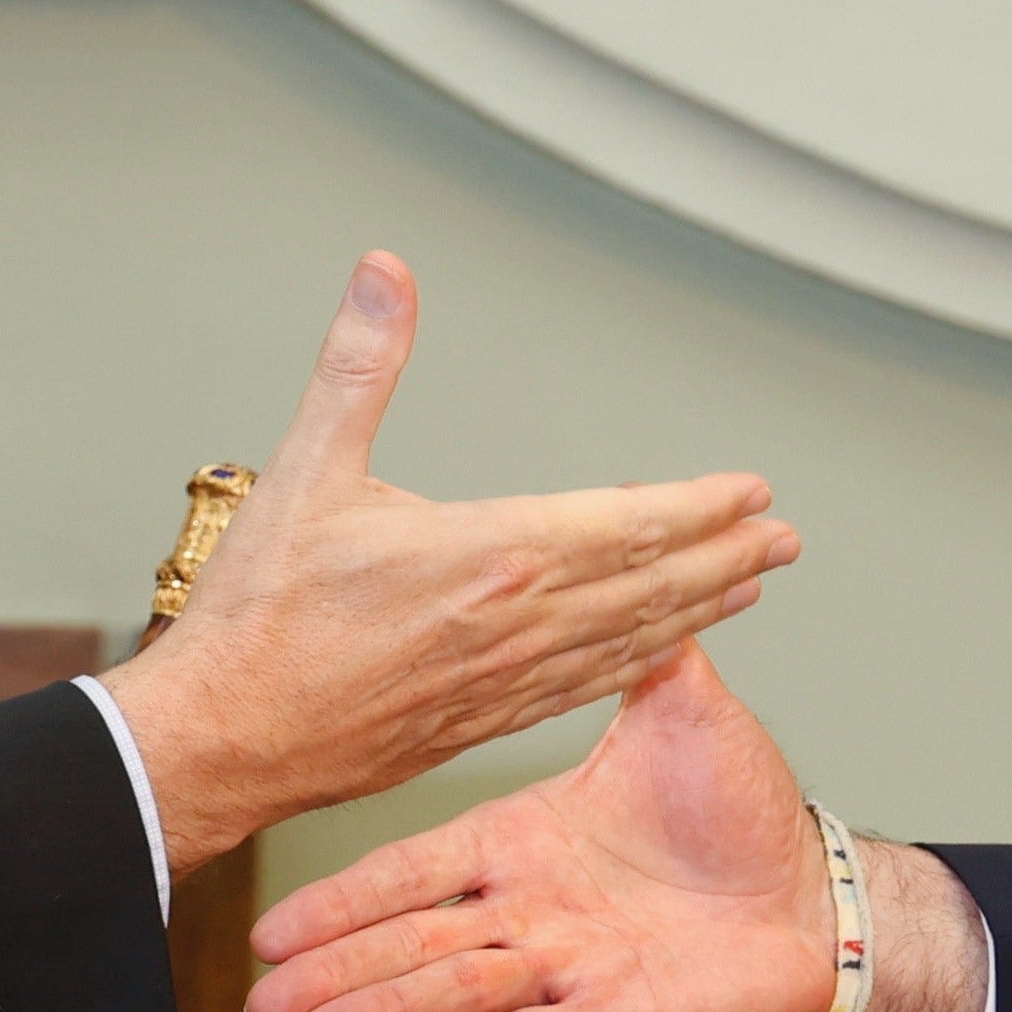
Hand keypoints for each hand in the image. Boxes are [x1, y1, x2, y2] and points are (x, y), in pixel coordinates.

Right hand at [98, 254, 803, 868]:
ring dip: (698, 610)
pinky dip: (638, 661)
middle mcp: (515, 623)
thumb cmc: (260, 615)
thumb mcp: (307, 468)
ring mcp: (505, 680)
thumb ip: (360, 365)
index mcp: (489, 556)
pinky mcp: (482, 721)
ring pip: (630, 640)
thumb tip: (386, 274)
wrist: (226, 736)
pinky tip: (660, 653)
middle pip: (651, 584)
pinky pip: (586, 687)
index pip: (628, 524)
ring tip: (748, 588)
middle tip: (785, 539)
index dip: (700, 507)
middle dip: (726, 557)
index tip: (752, 493)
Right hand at [244, 648, 988, 1011]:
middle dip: (334, 970)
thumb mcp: (682, 711)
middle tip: (256, 1005)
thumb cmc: (750, 809)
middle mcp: (532, 908)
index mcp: (528, 838)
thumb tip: (617, 570)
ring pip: (453, 993)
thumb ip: (636, 653)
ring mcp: (564, 967)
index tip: (273, 925)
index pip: (417, 867)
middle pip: (412, 942)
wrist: (817, 896)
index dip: (345, 896)